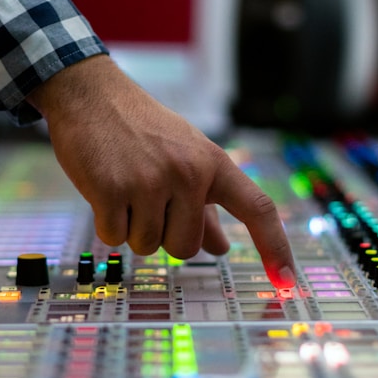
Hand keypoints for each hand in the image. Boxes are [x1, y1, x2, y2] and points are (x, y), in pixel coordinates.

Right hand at [28, 55, 295, 287]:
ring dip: (132, 228)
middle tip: (147, 201)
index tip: (286, 281)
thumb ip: (205, 205)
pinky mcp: (111, 190)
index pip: (256, 208)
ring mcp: (148, 182)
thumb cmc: (141, 128)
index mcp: (212, 163)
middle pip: (185, 248)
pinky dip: (107, 224)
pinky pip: (114, 238)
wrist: (91, 96)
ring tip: (125, 188)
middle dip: (164, 236)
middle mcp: (187, 173)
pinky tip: (104, 190)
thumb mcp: (184, 156)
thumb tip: (220, 248)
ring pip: (147, 246)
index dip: (275, 247)